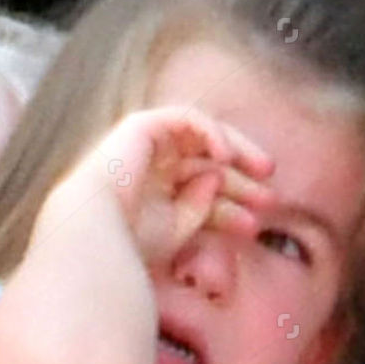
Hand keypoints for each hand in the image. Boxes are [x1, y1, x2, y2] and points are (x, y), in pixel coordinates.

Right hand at [60, 106, 277, 266]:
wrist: (93, 235)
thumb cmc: (128, 244)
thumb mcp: (176, 229)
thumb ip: (199, 207)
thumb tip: (215, 182)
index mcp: (153, 196)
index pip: (201, 194)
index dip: (231, 206)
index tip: (256, 225)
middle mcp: (148, 168)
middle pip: (207, 166)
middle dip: (242, 182)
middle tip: (271, 199)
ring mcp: (143, 145)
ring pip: (202, 139)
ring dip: (237, 153)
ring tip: (264, 171)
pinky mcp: (140, 126)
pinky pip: (186, 119)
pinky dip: (210, 132)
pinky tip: (227, 158)